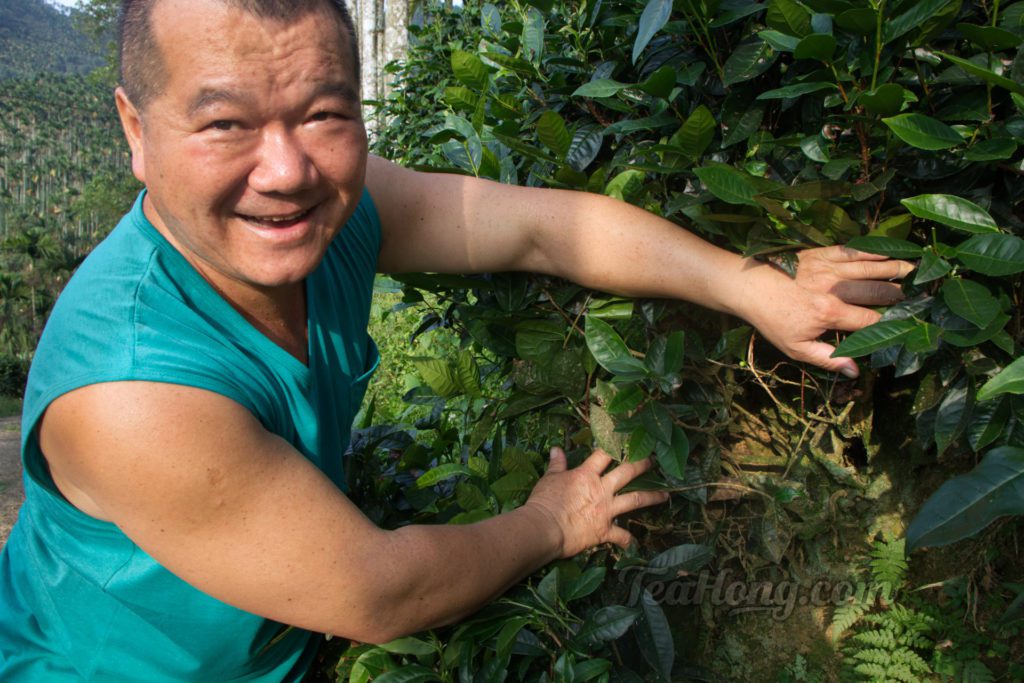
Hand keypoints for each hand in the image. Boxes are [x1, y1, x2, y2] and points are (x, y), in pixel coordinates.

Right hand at [524, 448, 669, 557]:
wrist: (543, 528)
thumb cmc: (544, 502)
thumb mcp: (549, 479)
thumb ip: (557, 464)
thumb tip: (557, 448)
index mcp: (586, 475)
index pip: (604, 454)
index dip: (617, 445)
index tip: (628, 438)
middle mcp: (601, 490)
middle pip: (627, 472)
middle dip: (642, 464)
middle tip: (653, 460)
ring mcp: (606, 510)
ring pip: (635, 500)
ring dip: (652, 497)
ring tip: (666, 495)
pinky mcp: (604, 531)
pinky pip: (621, 536)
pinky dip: (628, 539)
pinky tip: (634, 542)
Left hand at [738, 245, 914, 376]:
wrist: (748, 287)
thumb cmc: (772, 319)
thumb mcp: (795, 347)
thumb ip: (827, 358)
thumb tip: (855, 371)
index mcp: (829, 314)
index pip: (871, 321)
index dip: (892, 324)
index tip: (910, 325)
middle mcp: (834, 288)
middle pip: (877, 290)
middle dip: (900, 294)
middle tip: (920, 297)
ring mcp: (829, 268)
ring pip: (870, 267)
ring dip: (895, 269)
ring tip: (915, 272)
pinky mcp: (822, 253)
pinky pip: (853, 250)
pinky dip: (873, 250)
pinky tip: (889, 252)